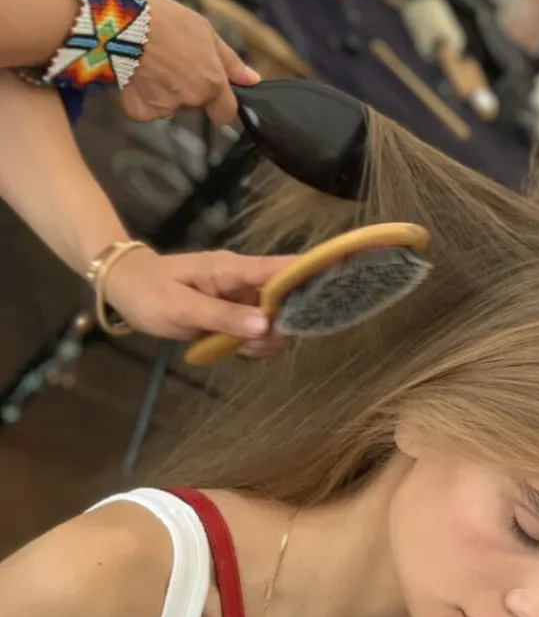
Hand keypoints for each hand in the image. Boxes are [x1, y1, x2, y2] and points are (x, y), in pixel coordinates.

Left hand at [102, 247, 295, 356]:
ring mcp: (241, 297)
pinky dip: (252, 343)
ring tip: (237, 348)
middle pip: (287, 299)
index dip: (313, 275)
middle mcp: (245, 281)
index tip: (336, 291)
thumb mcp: (181, 308)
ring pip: (274, 319)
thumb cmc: (148, 292)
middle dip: (281, 326)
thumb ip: (223, 316)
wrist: (123, 287)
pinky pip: (257, 329)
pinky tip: (233, 349)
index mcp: (234, 269)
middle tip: (254, 344)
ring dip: (264, 340)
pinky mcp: (235, 312)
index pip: (284, 268)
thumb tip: (266, 325)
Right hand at [120, 0, 259, 125]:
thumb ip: (229, 60)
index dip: (220, 104)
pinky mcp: (140, 111)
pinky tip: (131, 73)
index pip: (226, 111)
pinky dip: (137, 96)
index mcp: (212, 82)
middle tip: (168, 60)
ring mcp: (166, 107)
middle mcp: (192, 99)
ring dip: (161, 90)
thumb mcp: (203, 30)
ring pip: (168, 105)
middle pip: (194, 104)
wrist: (116, 21)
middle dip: (185, 89)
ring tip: (147, 60)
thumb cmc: (160, 19)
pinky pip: (143, 109)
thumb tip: (252, 79)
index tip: (212, 95)